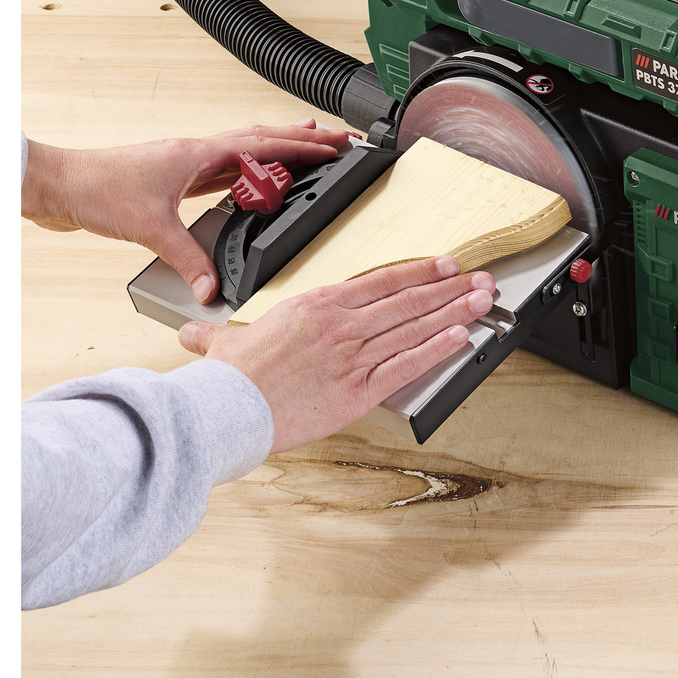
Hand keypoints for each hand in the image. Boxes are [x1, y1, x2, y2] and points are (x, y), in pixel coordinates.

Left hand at [22, 119, 348, 302]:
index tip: (335, 147)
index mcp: (198, 154)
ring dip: (276, 148)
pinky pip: (223, 168)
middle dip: (301, 138)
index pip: (265, 146)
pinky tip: (249, 179)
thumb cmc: (95, 188)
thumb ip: (188, 258)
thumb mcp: (150, 228)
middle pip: (261, 138)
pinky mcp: (173, 177)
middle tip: (334, 139)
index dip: (304, 147)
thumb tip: (213, 285)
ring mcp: (184, 163)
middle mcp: (195, 152)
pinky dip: (246, 168)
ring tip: (303, 147)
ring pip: (243, 149)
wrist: (58, 185)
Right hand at [178, 257, 497, 453]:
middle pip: (408, 300)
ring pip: (415, 328)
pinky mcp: (359, 390)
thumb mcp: (223, 344)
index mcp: (317, 306)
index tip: (445, 265)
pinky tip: (461, 339)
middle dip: (451, 289)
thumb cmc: (228, 380)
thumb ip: (216, 334)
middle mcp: (342, 325)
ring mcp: (354, 356)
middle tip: (482, 280)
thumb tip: (194, 333)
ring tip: (483, 302)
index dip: (419, 271)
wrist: (227, 411)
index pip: (381, 280)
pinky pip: (407, 365)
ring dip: (455, 313)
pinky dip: (437, 349)